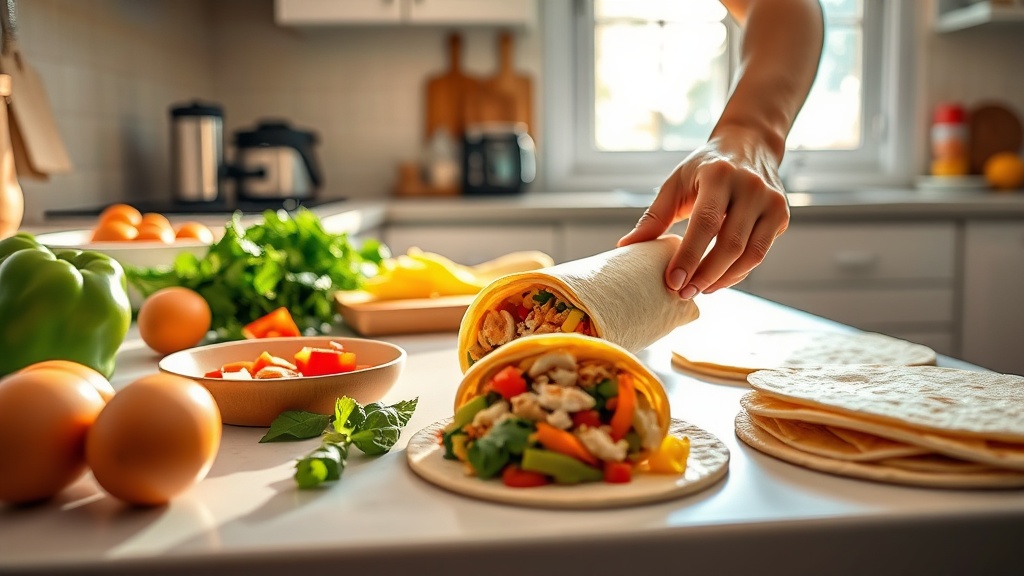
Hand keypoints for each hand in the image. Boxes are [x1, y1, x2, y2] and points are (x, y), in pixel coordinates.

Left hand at [617, 125, 789, 298]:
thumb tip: (626, 246)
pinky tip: (717, 280)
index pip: (705, 222)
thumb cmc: (705, 168)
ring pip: (750, 255)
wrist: (750, 145)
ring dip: (723, 279)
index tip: (672, 281)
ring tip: (698, 290)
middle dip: (705, 274)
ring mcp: (771, 202)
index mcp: (719, 175)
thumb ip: (655, 215)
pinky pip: (759, 254)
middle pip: (730, 244)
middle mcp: (751, 187)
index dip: (689, 256)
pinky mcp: (781, 216)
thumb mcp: (676, 182)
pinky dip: (738, 273)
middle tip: (682, 292)